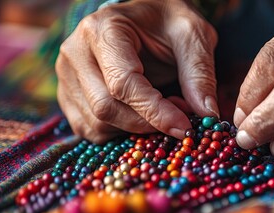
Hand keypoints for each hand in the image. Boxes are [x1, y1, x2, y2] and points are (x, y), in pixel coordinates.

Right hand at [56, 0, 218, 142]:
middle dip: (147, 123)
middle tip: (180, 116)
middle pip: (106, 108)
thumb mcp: (192, 35)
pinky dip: (121, 133)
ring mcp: (67, 76)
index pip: (123, 83)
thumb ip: (199, 73)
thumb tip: (207, 114)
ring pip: (97, 124)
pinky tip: (141, 116)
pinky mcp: (69, 96)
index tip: (185, 126)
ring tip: (163, 109)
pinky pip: (91, 130)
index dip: (155, 111)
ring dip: (136, 130)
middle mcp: (75, 53)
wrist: (143, 19)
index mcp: (103, 30)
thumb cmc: (166, 23)